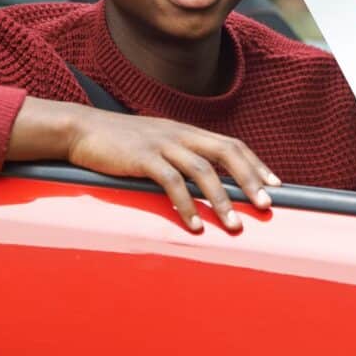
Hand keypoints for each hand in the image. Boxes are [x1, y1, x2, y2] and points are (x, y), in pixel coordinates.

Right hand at [8, 97, 279, 233]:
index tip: (275, 184)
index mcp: (186, 131)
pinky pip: (171, 182)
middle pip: (226, 152)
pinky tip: (193, 225)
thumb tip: (203, 180)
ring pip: (203, 170)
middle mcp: (180, 133)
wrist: (81, 129)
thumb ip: (180, 155)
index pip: (231, 143)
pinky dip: (185, 205)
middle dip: (250, 179)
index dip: (255, 163)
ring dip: (221, 200)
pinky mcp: (142, 158)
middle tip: (266, 205)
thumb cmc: (119, 142)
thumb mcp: (157, 143)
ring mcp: (162, 144)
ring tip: (234, 225)